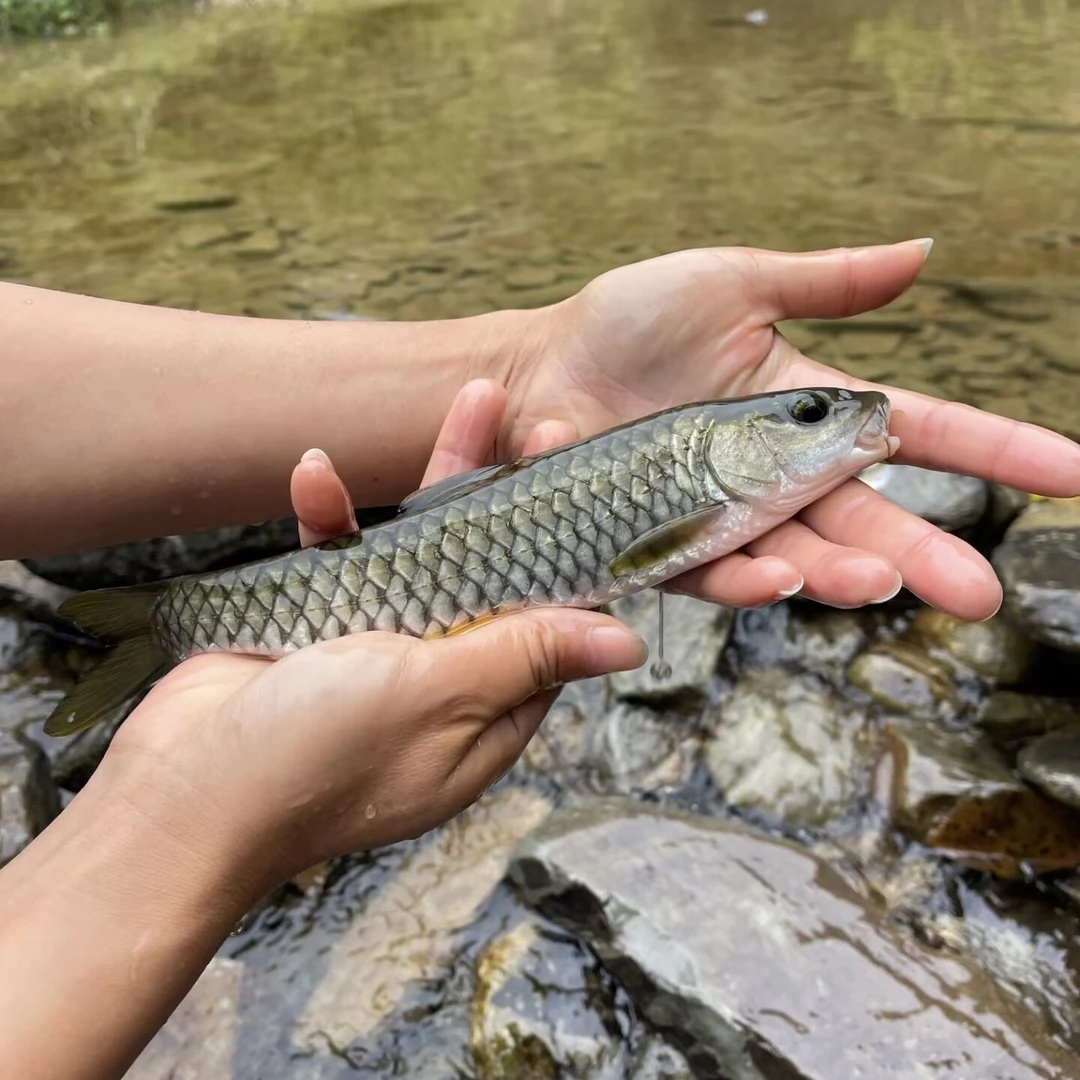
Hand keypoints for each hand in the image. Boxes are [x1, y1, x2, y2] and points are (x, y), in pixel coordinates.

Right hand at [103, 449, 644, 892]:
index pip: (549, 631)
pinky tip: (315, 474)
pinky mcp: (314, 628)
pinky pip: (339, 562)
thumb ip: (526, 655)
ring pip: (422, 556)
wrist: (176, 795)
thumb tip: (628, 646)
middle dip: (512, 501)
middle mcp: (439, 686)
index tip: (589, 491)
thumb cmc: (315, 757)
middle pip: (490, 579)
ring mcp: (375, 656)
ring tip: (470, 400)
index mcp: (486, 717)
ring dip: (435, 486)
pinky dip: (329, 520)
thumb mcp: (437, 696)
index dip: (568, 561)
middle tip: (541, 425)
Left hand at [490, 242, 1079, 620]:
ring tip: (879, 581)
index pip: (916, 432)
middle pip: (866, 516)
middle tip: (979, 594)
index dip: (994, 452)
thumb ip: (824, 282)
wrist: (538, 368)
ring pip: (795, 557)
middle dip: (926, 554)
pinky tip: (773, 578)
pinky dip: (739, 577)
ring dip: (838, 573)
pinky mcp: (659, 543)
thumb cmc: (627, 322)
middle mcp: (773, 475)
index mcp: (805, 412)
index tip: (1072, 474)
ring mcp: (718, 514)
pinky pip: (707, 568)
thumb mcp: (733, 282)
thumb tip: (923, 252)